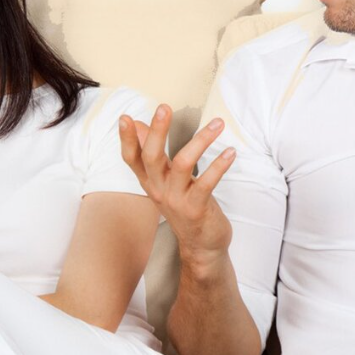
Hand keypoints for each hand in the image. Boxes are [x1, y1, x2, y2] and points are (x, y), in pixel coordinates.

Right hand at [119, 104, 235, 265]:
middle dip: (157, 131)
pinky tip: (230, 152)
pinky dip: (219, 165)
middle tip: (164, 107)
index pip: (131, 159)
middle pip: (151, 157)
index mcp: (150, 182)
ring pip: (182, 164)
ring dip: (201, 141)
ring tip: (217, 124)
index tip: (124, 117)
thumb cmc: (185, 207)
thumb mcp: (165, 181)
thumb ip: (154, 154)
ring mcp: (177, 200)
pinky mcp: (196, 209)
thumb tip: (140, 125)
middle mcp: (159, 190)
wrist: (201, 247)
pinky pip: (207, 183)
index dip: (126, 139)